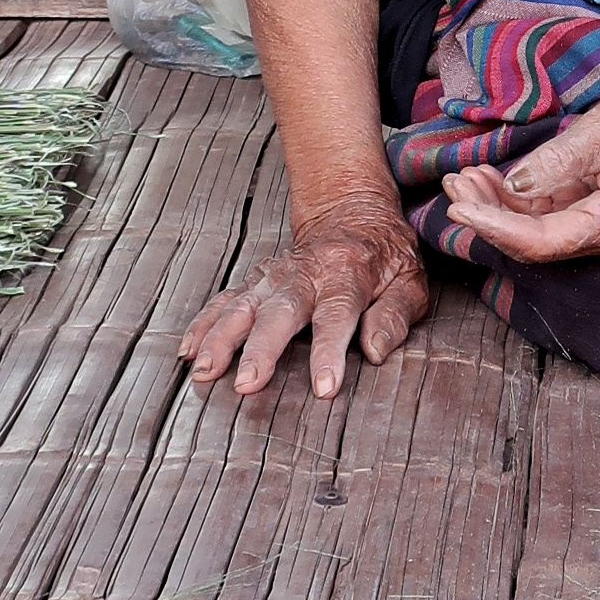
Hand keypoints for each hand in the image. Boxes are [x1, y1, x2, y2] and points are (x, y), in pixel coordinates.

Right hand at [179, 186, 431, 401]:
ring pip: (244, 304)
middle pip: (281, 311)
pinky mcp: (257, 280)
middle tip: (246, 383)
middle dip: (261, 348)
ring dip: (222, 338)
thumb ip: (394, 315)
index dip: (329, 351)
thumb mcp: (409, 282)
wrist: (352, 212)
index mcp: (350, 273)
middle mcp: (307, 272)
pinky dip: (205, 323)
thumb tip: (376, 350)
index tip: (323, 386)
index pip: (338, 314)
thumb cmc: (385, 257)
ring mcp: (276, 275)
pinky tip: (190, 350)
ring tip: (205, 371)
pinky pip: (226, 300)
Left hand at [440, 77, 599, 263]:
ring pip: (537, 226)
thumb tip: (514, 184)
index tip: (458, 208)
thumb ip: (557, 161)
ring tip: (464, 177)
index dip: (496, 227)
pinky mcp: (596, 203)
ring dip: (497, 204)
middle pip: (534, 240)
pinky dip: (517, 195)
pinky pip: (549, 209)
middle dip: (488, 215)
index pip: (542, 240)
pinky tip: (491, 177)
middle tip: (453, 184)